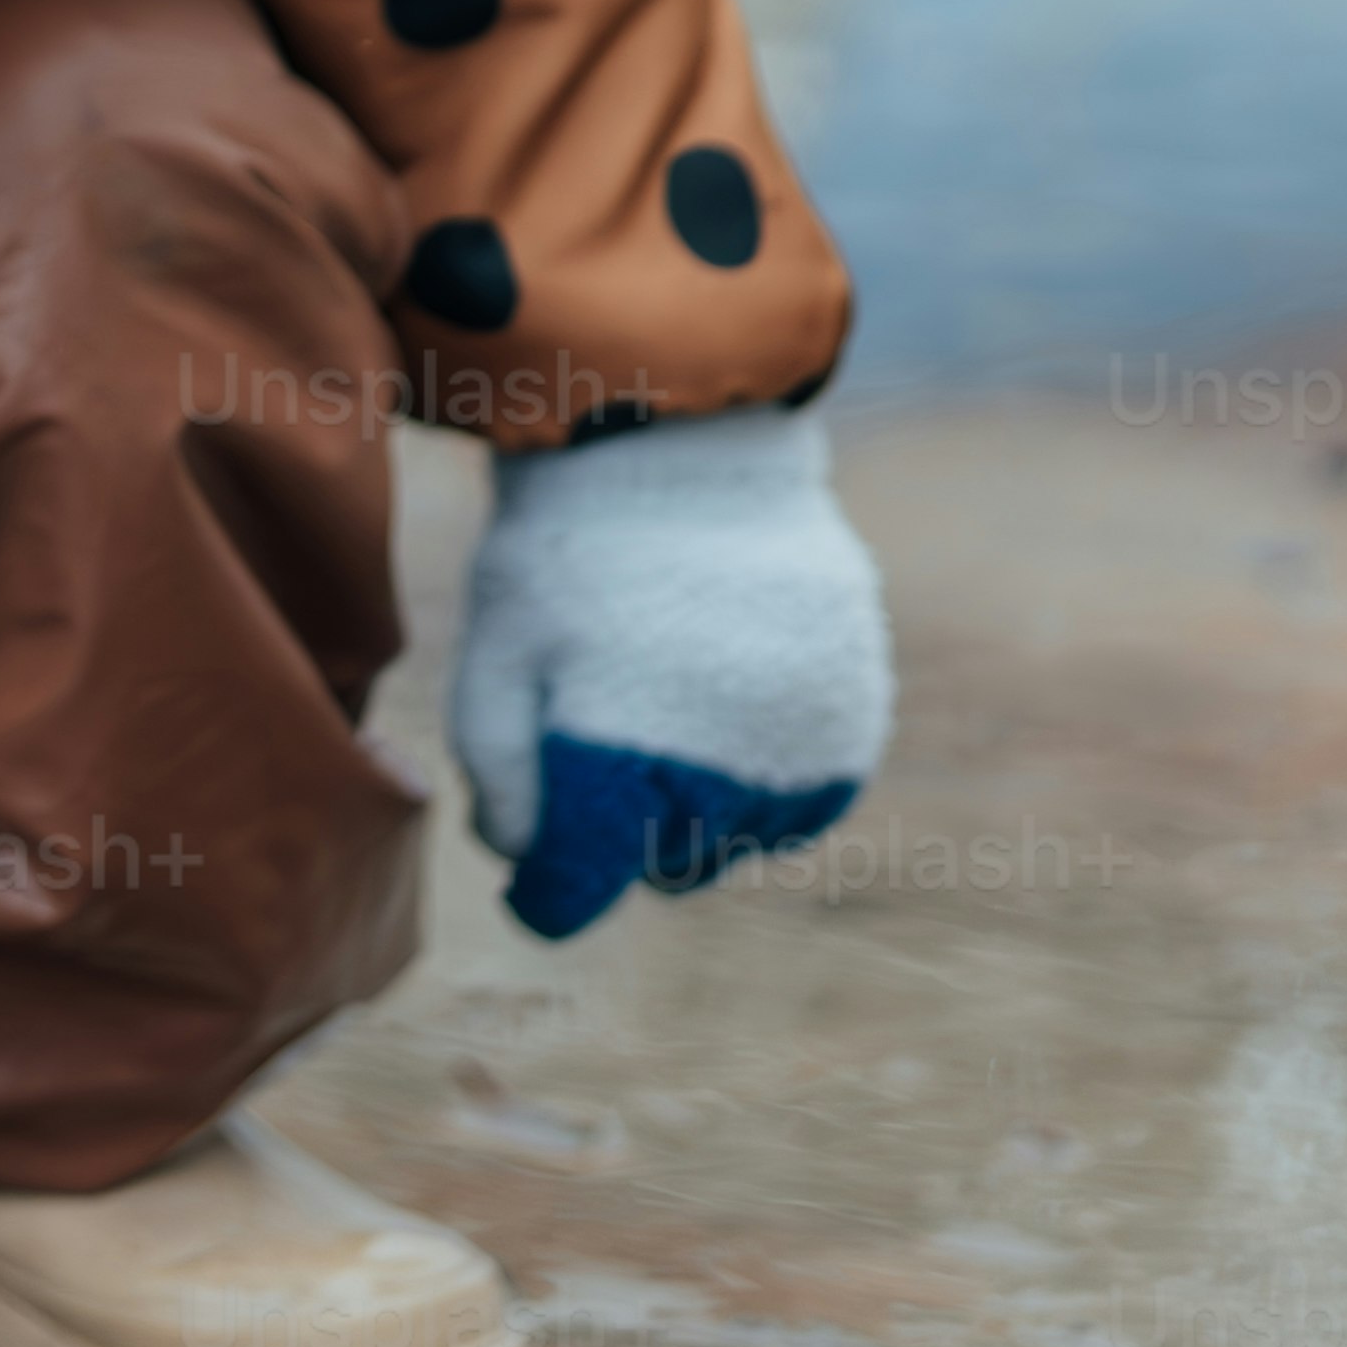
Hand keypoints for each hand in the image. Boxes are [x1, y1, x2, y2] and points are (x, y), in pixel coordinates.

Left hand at [449, 407, 885, 935]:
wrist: (682, 451)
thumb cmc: (565, 559)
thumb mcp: (495, 660)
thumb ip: (501, 778)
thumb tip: (529, 864)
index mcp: (611, 772)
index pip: (573, 895)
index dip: (546, 894)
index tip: (540, 875)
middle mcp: (717, 781)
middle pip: (661, 867)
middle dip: (629, 834)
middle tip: (605, 743)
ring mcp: (797, 752)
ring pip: (741, 841)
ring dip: (704, 810)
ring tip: (670, 713)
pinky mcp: (852, 720)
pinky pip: (808, 802)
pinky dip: (769, 781)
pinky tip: (730, 710)